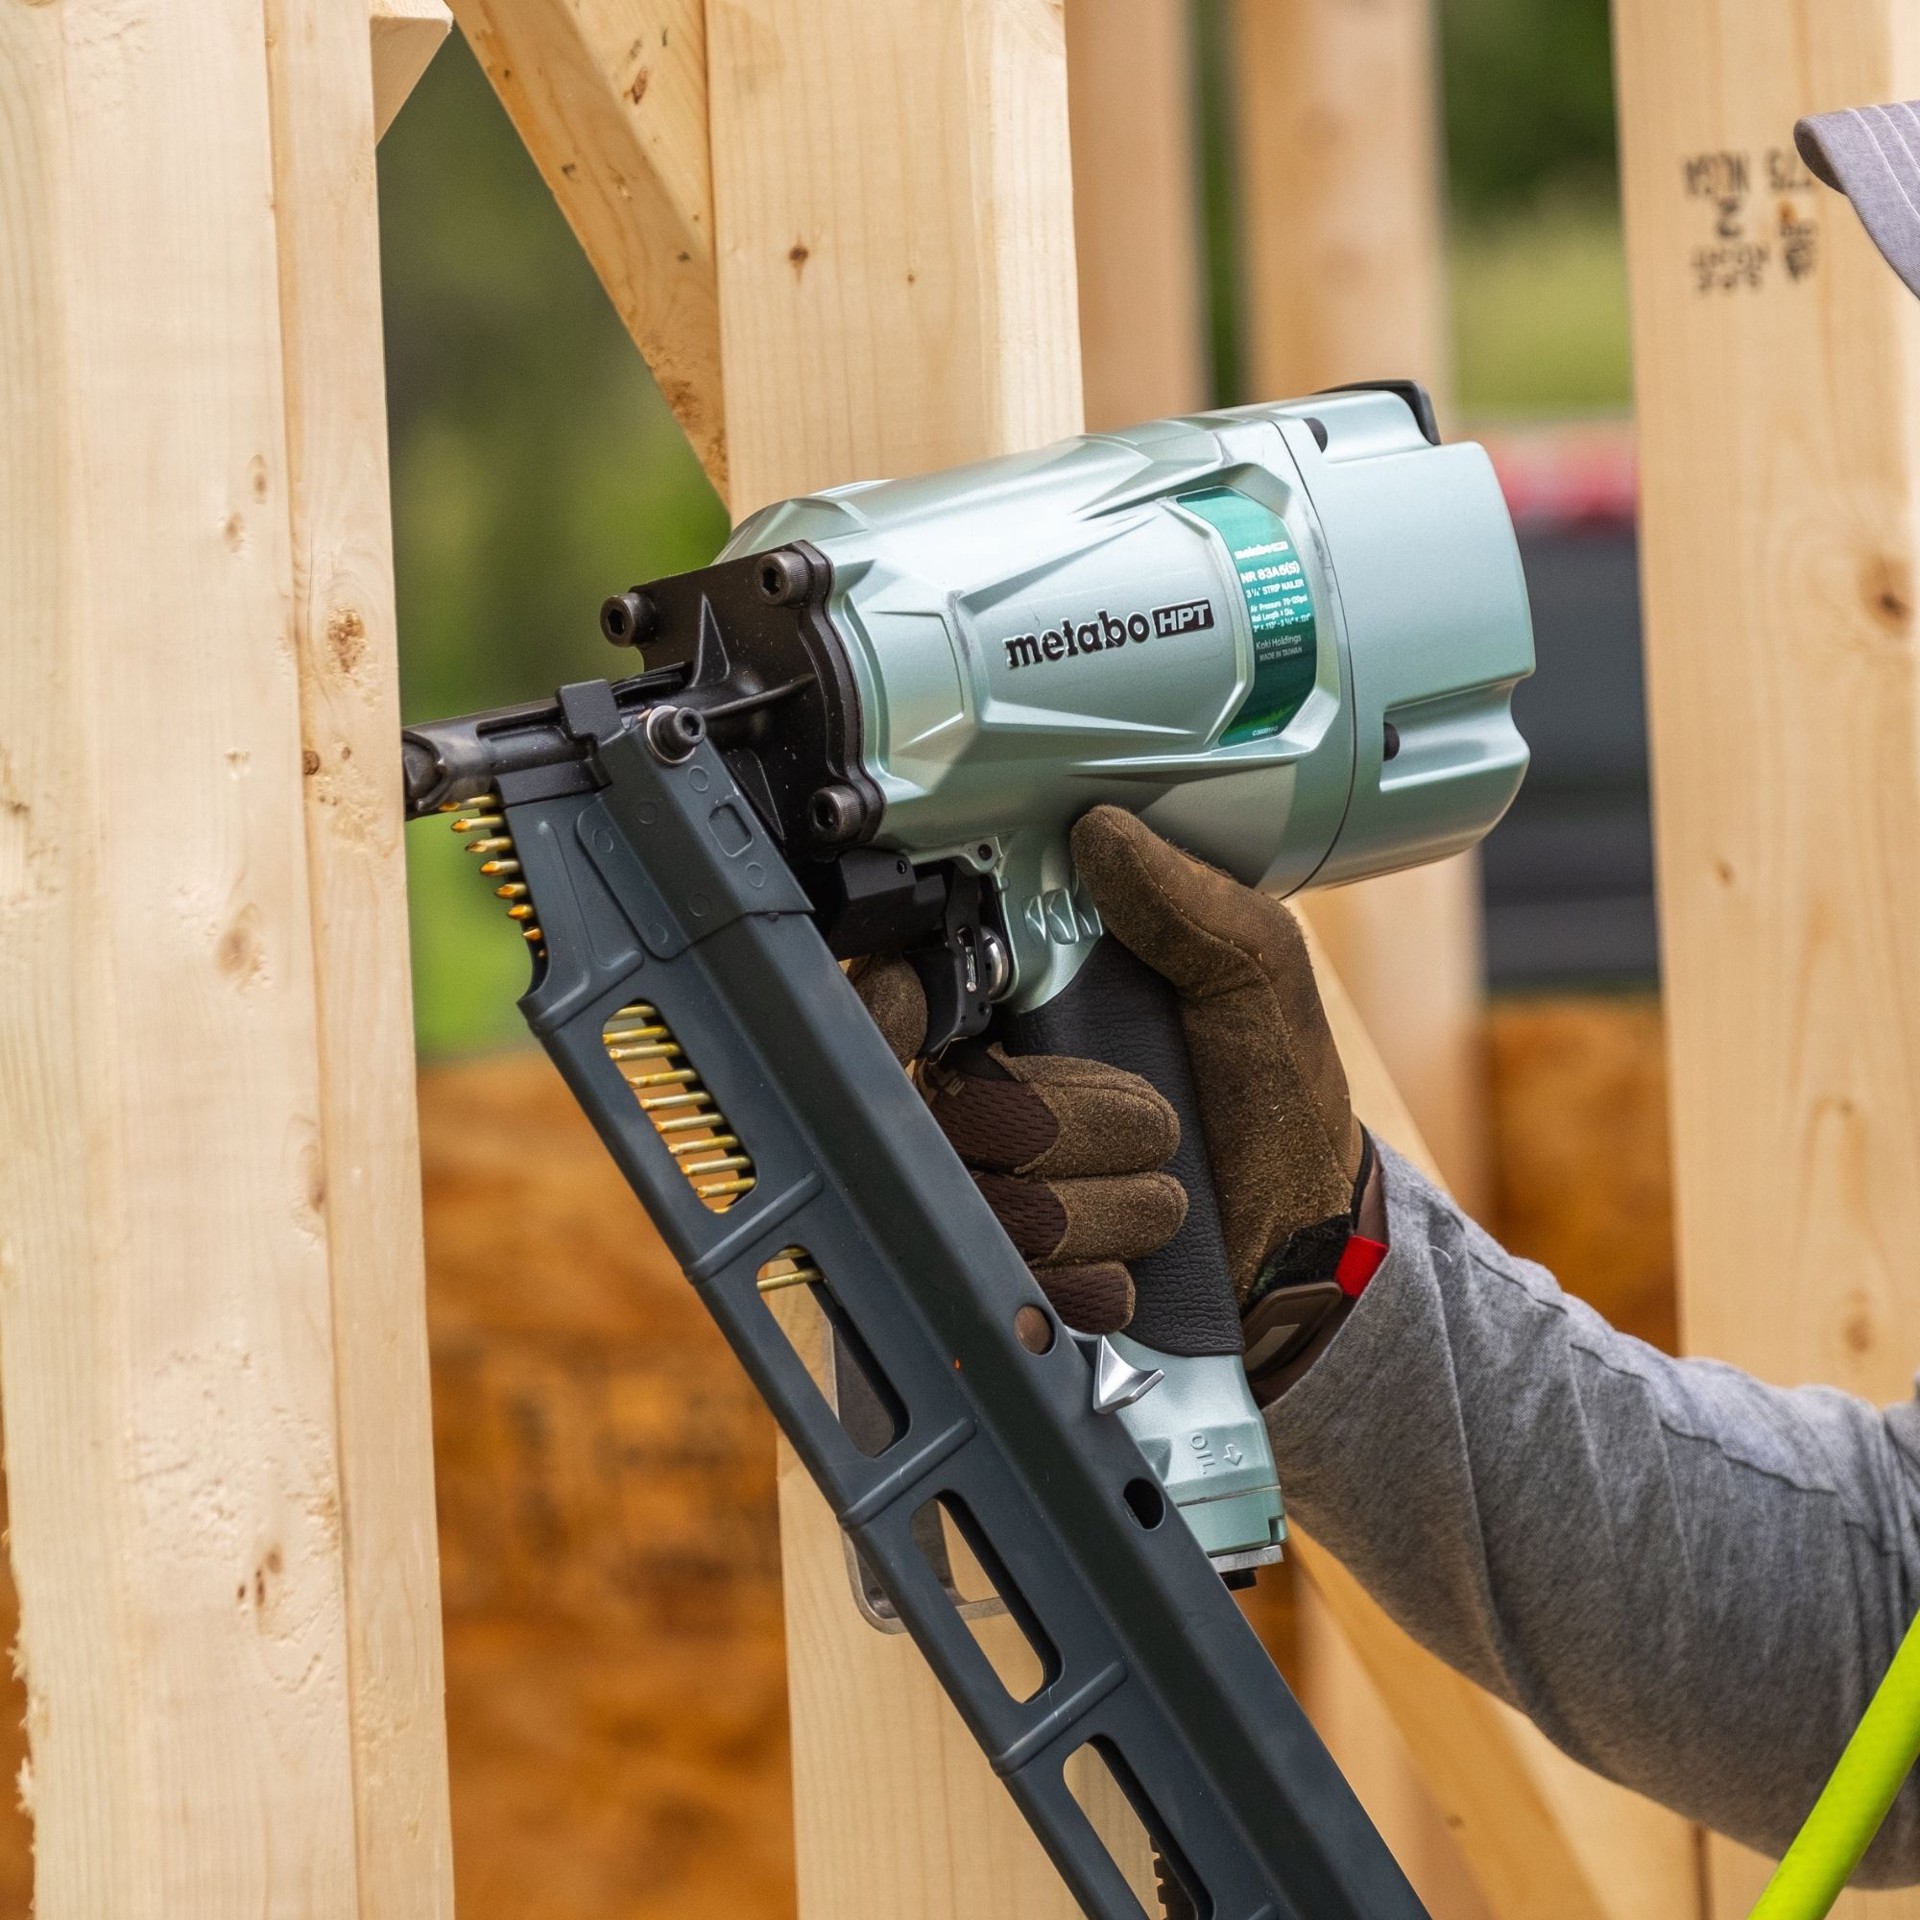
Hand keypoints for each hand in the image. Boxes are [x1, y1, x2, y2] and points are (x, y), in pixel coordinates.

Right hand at [849, 807, 1378, 1390]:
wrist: (1305, 1236)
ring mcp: (988, 1197)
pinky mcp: (1012, 1284)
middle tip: (1157, 1119)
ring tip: (1167, 1191)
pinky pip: (1028, 1279)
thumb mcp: (1255, 977)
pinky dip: (1108, 1270)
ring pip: (1003, 1200)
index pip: (899, 997)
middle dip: (1080, 1121)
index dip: (901, 1005)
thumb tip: (1105, 830)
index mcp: (1014, 1011)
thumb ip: (1190, 902)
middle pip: (965, 1108)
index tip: (944, 1017)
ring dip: (1115, 1201)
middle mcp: (979, 1102)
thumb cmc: (1270, 1093)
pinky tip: (1141, 1258)